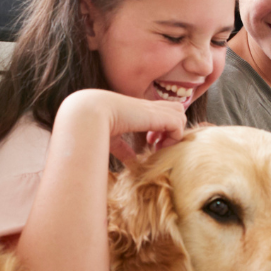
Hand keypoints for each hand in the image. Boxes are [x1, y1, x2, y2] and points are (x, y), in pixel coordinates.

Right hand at [61, 90, 189, 165]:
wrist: (89, 114)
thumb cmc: (95, 126)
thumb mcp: (113, 140)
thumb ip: (124, 149)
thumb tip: (131, 164)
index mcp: (138, 109)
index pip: (162, 111)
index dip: (162, 128)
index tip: (150, 143)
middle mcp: (148, 106)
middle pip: (176, 109)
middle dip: (173, 128)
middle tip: (159, 145)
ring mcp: (153, 109)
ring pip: (181, 115)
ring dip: (174, 133)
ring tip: (159, 147)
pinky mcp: (158, 116)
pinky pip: (179, 125)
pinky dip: (173, 138)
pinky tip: (157, 147)